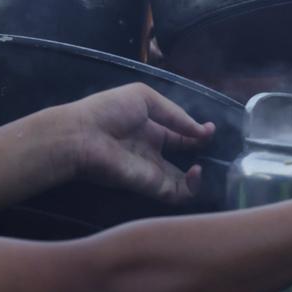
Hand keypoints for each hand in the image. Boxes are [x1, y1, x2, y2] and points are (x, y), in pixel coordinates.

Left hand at [49, 83, 214, 202]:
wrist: (82, 135)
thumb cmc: (109, 111)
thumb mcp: (144, 97)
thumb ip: (175, 113)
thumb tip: (201, 131)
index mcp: (151, 129)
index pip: (179, 134)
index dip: (196, 132)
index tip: (209, 129)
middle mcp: (153, 151)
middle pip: (183, 158)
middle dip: (200, 153)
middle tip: (208, 143)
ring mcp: (152, 170)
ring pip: (183, 182)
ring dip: (197, 176)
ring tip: (200, 165)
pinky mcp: (150, 185)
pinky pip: (177, 194)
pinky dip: (192, 187)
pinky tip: (195, 171)